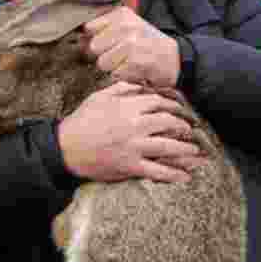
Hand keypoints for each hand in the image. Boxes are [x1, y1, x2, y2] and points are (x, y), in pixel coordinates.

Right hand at [57, 82, 203, 182]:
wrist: (65, 148)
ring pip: (168, 147)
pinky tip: (185, 176)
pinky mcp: (130, 166)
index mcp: (128, 107)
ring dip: (185, 149)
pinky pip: (157, 171)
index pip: (158, 103)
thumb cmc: (81, 121)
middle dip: (183, 125)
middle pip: (168, 123)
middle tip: (190, 129)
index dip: (173, 106)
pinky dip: (173, 175)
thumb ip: (121, 89)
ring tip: (195, 151)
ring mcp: (134, 147)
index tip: (180, 110)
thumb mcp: (99, 98)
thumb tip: (140, 85)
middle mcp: (135, 126)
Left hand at [84, 7, 180, 87]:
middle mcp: (126, 27)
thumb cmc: (148, 44)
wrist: (176, 59)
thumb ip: (103, 30)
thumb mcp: (129, 27)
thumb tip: (79, 41)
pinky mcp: (135, 62)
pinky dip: (124, 76)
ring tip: (128, 63)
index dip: (95, 39)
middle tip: (121, 56)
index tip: (107, 44)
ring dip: (114, 68)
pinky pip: (115, 74)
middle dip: (104, 55)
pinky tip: (135, 70)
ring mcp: (131, 44)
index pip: (90, 28)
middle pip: (93, 47)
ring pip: (102, 63)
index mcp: (122, 15)